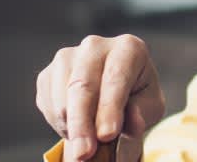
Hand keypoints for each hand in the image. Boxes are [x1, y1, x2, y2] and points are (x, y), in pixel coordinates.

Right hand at [36, 34, 164, 161]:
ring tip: (87, 145)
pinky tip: (76, 128)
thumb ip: (142, 114)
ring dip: (71, 127)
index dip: (109, 108)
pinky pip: (47, 104)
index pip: (116, 78)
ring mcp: (67, 57)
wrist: (114, 95)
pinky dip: (60, 124)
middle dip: (83, 124)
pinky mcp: (47, 73)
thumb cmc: (137, 98)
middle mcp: (95, 46)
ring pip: (61, 98)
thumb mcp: (149, 108)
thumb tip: (133, 123)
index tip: (107, 135)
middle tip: (84, 154)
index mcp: (128, 48)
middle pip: (82, 86)